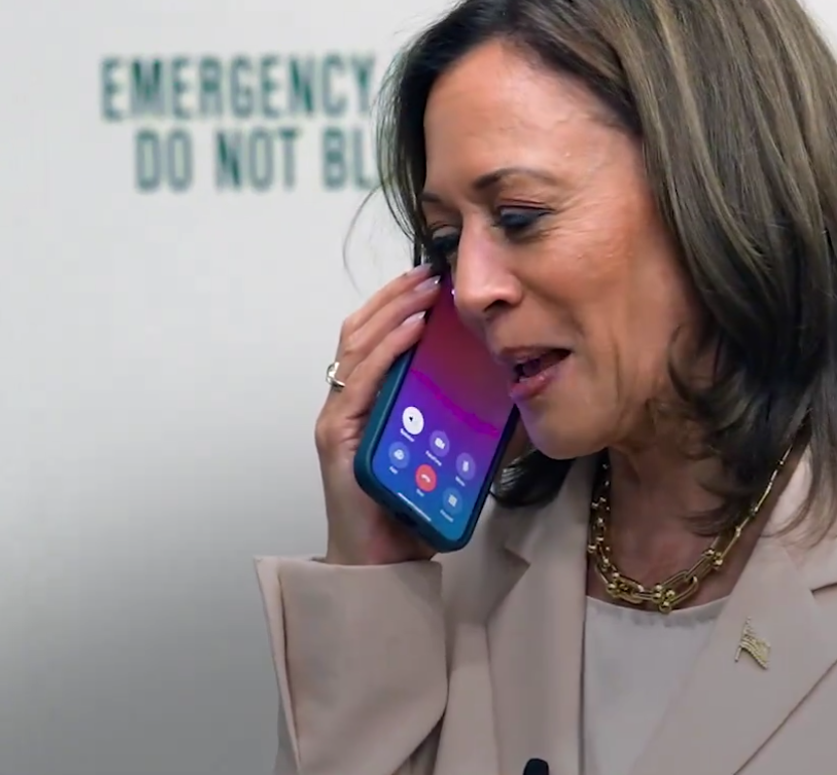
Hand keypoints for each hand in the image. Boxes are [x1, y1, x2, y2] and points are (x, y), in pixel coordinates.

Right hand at [316, 264, 440, 565]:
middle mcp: (344, 404)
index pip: (373, 337)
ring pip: (356, 346)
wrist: (387, 564)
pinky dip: (386, 349)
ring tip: (426, 290)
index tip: (432, 279)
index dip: (396, 303)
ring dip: (393, 311)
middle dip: (395, 296)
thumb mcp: (439, 450)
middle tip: (432, 271)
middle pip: (360, 331)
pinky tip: (412, 329)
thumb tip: (498, 385)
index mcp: (364, 403)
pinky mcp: (338, 437)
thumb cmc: (412, 509)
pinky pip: (361, 380)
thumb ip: (451, 417)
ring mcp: (337, 418)